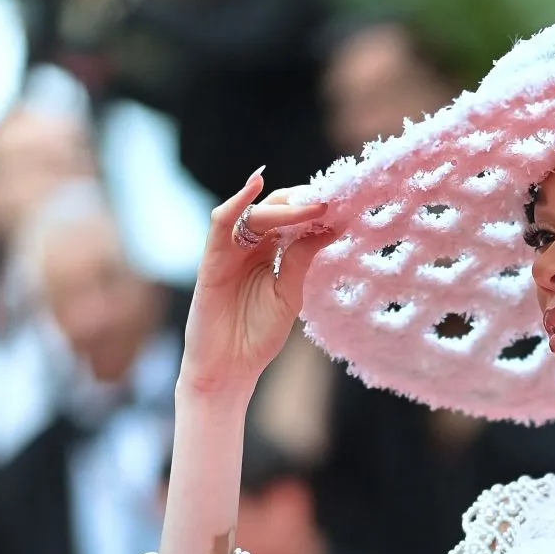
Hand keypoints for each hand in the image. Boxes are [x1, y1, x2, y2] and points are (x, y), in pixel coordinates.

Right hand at [180, 167, 339, 396]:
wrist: (230, 368)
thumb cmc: (257, 334)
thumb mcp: (289, 293)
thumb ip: (302, 260)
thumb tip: (331, 227)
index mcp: (269, 254)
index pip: (290, 220)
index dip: (313, 210)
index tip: (342, 204)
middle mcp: (248, 248)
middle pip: (274, 211)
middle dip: (303, 204)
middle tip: (331, 201)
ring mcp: (229, 252)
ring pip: (253, 215)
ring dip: (282, 206)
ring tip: (312, 202)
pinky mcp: (212, 261)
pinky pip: (221, 225)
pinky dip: (235, 203)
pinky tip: (255, 185)